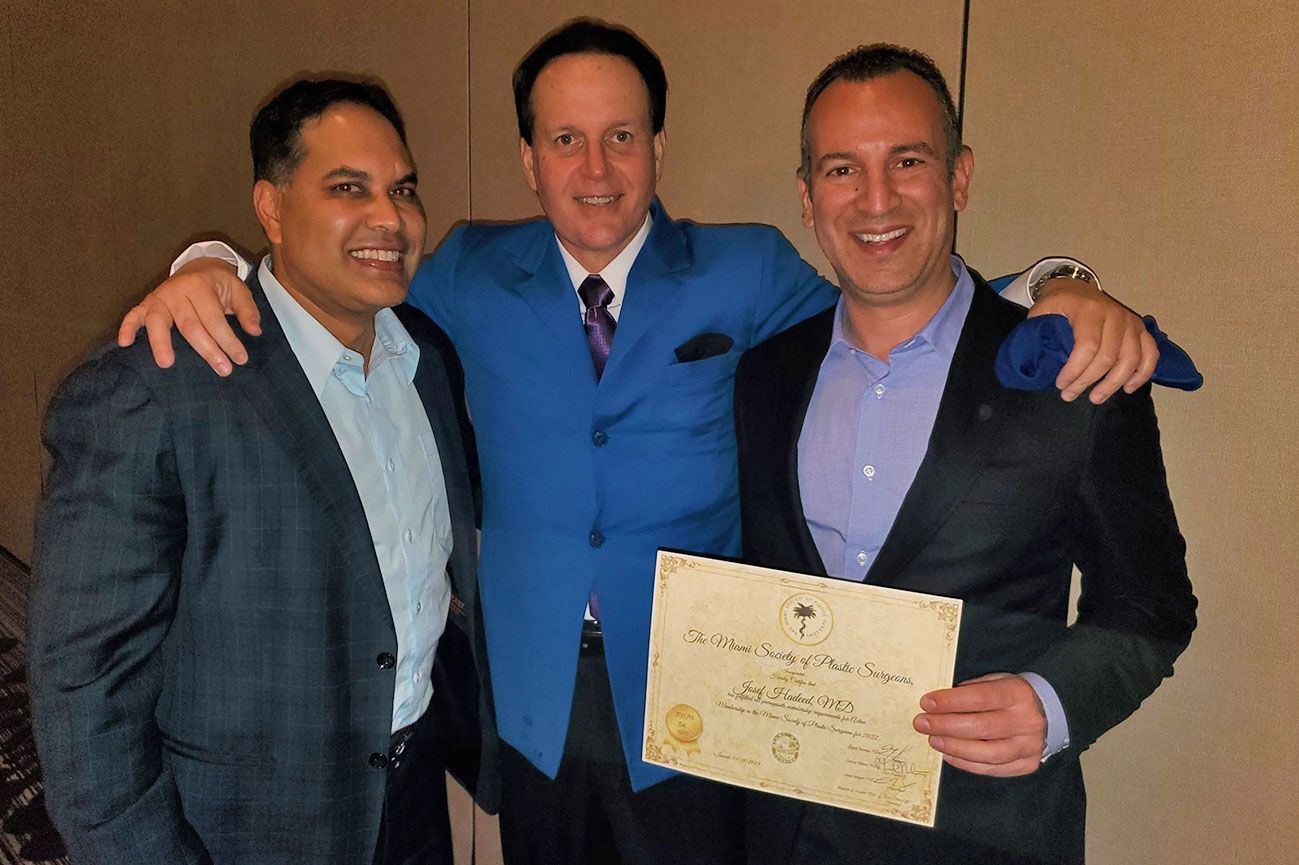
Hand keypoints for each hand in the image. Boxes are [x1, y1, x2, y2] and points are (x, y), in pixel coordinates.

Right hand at [117, 258, 259, 375]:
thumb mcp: (238, 289)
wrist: (197, 268)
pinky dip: (127, 327)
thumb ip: (247, 309)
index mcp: (199, 286)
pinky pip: (133, 315)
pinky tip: (124, 343)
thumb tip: (255, 331)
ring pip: (159, 322)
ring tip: (167, 364)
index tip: (240, 358)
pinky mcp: (147, 303)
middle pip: (190, 325)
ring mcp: (159, 297)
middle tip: (223, 369)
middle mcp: (176, 291)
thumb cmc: (218, 284)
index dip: (228, 340)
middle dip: (207, 350)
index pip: (214, 319)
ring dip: (161, 343)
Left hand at [913, 672, 1044, 776]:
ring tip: (933, 740)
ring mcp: (1029, 745)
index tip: (926, 703)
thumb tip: (937, 704)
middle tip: (922, 723)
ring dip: (955, 747)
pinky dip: (967, 763)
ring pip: (988, 753)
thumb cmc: (1009, 695)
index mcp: (1018, 694)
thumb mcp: (994, 682)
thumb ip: (970, 690)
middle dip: (946, 726)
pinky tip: (948, 754)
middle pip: (982, 727)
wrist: (1045, 713)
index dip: (951, 701)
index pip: (980, 698)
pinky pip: (993, 769)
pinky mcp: (1027, 764)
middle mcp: (1027, 721)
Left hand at [1028, 277, 1157, 403]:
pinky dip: (1142, 374)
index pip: (1087, 347)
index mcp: (1088, 310)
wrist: (1075, 286)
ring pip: (1131, 360)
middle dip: (1088, 381)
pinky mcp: (1140, 328)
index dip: (1075, 370)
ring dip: (1114, 384)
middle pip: (1108, 357)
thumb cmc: (1058, 303)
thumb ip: (1039, 334)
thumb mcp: (1041, 311)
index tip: (1061, 384)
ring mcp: (1130, 321)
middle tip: (1070, 395)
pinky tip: (1128, 388)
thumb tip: (1039, 366)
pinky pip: (1150, 354)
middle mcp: (1114, 314)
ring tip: (1096, 398)